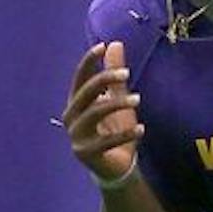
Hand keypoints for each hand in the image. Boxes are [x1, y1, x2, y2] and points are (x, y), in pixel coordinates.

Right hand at [63, 40, 143, 185]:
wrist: (116, 167)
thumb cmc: (115, 130)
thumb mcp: (117, 100)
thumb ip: (114, 76)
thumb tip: (114, 44)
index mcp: (76, 102)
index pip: (80, 78)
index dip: (89, 61)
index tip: (102, 46)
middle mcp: (71, 117)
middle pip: (85, 92)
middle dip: (104, 79)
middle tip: (127, 72)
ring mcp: (76, 135)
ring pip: (94, 113)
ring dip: (117, 104)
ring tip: (138, 99)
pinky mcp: (85, 153)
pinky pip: (106, 141)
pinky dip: (125, 134)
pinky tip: (141, 129)